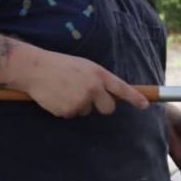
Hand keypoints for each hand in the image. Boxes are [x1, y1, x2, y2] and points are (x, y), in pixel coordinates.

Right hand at [11, 49, 149, 117]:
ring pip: (88, 112)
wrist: (35, 69)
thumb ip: (98, 79)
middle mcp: (93, 88)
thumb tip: (110, 94)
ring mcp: (81, 101)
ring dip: (80, 105)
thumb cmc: (60, 65)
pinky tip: (58, 96)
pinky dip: (67, 108)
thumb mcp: (84, 66)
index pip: (122, 89)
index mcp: (98, 74)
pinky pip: (73, 115)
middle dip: (102, 106)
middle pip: (109, 109)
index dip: (135, 98)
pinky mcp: (68, 111)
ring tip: (65, 90)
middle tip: (89, 97)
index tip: (145, 105)